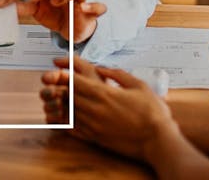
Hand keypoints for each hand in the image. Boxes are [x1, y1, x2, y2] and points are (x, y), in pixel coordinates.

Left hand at [0, 0, 105, 43]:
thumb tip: (6, 6)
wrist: (73, 29)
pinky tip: (83, 8)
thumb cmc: (56, 14)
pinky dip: (93, 6)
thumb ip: (24, 7)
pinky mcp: (92, 11)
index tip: (3, 2)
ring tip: (55, 2)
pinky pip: (98, 6)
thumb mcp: (37, 11)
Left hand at [41, 56, 175, 161]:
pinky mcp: (96, 138)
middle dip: (58, 85)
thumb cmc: (152, 113)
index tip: (56, 66)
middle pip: (67, 95)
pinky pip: (73, 129)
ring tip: (53, 96)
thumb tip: (101, 68)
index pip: (76, 81)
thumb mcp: (138, 85)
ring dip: (59, 102)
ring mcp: (94, 125)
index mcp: (105, 94)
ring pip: (68, 111)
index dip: (64, 72)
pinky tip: (60, 117)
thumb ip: (118, 74)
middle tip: (51, 79)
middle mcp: (95, 109)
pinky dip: (64, 121)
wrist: (158, 141)